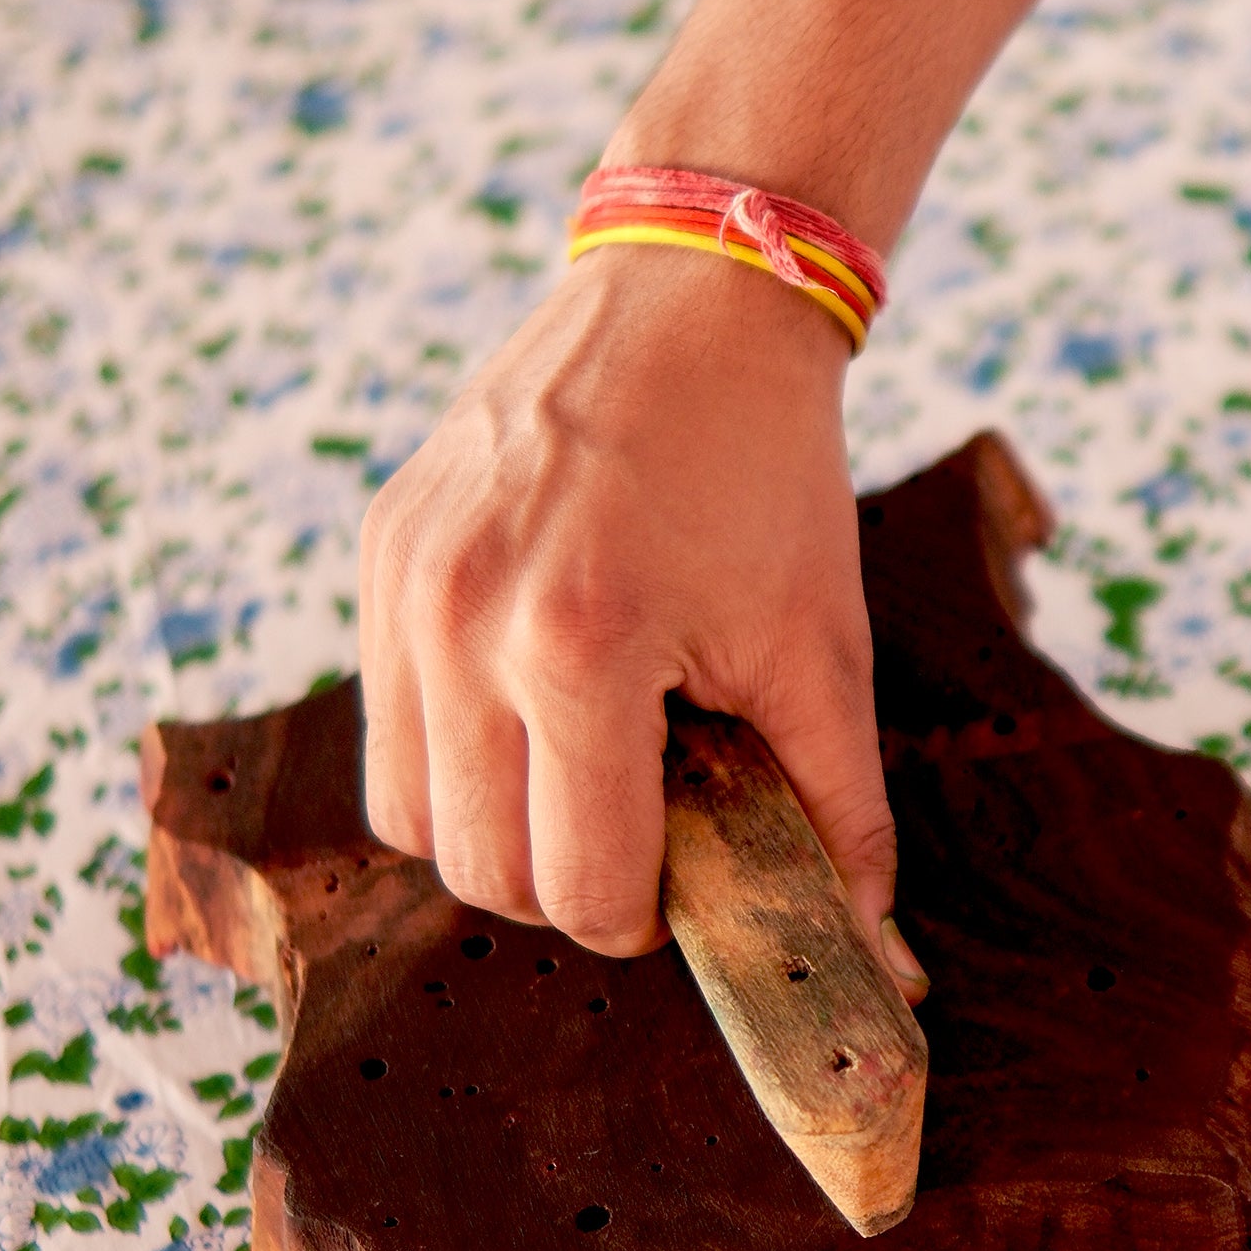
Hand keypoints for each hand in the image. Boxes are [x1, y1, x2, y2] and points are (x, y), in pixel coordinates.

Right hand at [359, 244, 920, 981]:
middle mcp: (463, 623)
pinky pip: (386, 724)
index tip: (686, 874)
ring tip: (581, 771)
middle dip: (568, 885)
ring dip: (495, 831)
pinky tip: (534, 698)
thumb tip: (870, 950)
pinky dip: (455, 750)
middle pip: (483, 874)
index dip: (644, 915)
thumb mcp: (822, 652)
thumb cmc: (771, 477)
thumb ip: (843, 816)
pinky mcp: (380, 552)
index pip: (580, 890)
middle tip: (641, 830)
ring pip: (409, 819)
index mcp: (579, 653)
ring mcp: (405, 586)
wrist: (692, 300)